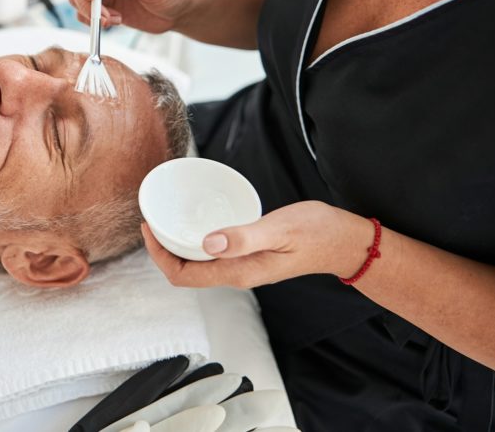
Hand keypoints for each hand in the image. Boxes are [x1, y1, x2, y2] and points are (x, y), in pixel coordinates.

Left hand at [141, 201, 375, 288]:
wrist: (345, 242)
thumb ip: (244, 237)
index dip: (159, 256)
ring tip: (166, 219)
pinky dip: (197, 241)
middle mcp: (237, 275)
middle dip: (162, 250)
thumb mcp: (279, 229)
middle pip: (185, 272)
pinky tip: (197, 222)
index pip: (184, 276)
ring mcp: (243, 268)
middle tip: (152, 220)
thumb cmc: (318, 233)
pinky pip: (213, 255)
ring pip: (198, 264)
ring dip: (178, 246)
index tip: (149, 228)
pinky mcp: (250, 257)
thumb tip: (206, 244)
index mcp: (239, 273)